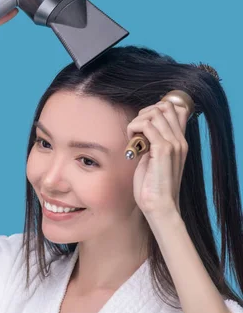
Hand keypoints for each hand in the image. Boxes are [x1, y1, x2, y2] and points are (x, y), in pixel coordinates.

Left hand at [126, 100, 189, 218]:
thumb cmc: (153, 187)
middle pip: (165, 106)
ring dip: (138, 121)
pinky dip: (135, 129)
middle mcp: (180, 140)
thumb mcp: (154, 160)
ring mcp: (173, 144)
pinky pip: (147, 125)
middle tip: (136, 131)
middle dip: (145, 113)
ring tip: (134, 138)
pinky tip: (132, 144)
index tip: (144, 126)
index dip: (156, 110)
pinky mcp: (163, 150)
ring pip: (155, 113)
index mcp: (180, 142)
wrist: (160, 206)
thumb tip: (143, 131)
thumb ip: (154, 144)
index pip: (176, 109)